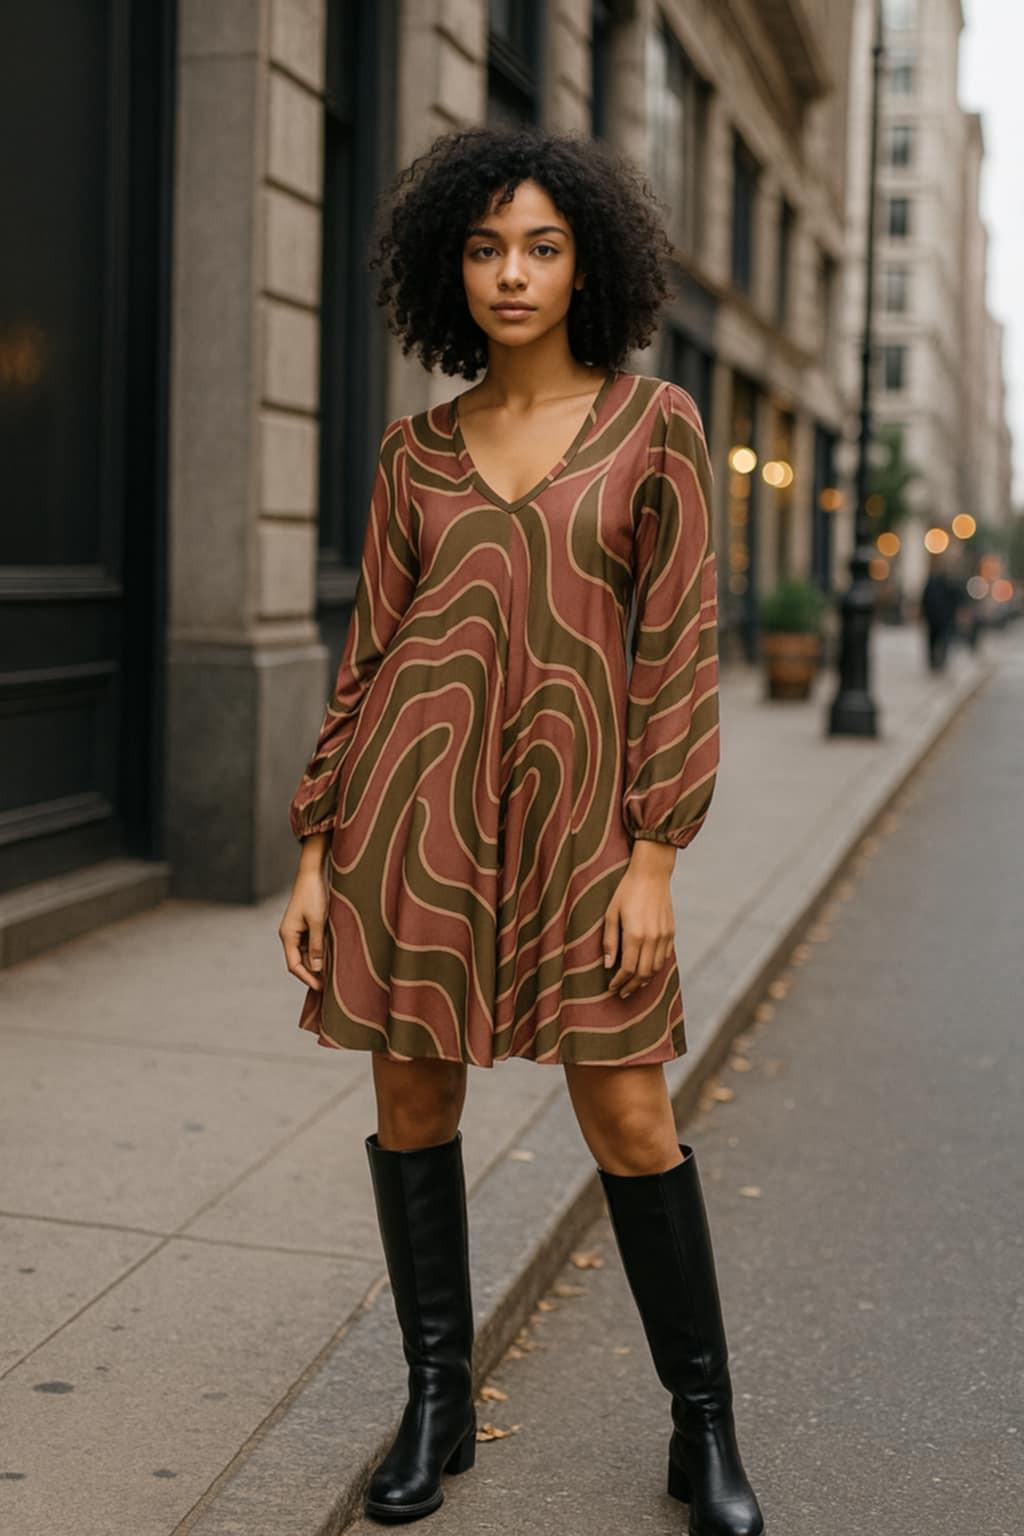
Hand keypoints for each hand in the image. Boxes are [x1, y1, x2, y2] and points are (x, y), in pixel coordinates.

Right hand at [279, 838, 328, 989]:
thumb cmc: (314, 895)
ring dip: (319, 963)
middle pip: (300, 962)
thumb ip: (317, 945)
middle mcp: (290, 935)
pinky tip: (333, 958)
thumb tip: (317, 968)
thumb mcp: (318, 921)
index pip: (294, 965)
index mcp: (287, 935)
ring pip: (308, 954)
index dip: (306, 978)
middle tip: (330, 986)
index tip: (320, 988)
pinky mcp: (307, 925)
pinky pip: (312, 944)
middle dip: (314, 974)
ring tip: (334, 974)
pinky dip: (321, 952)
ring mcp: (298, 930)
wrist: (313, 873)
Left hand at [603, 842, 676, 998]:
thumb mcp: (611, 914)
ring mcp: (664, 936)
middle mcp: (652, 938)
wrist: (651, 874)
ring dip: (644, 980)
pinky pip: (664, 957)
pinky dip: (655, 967)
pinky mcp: (671, 932)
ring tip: (633, 984)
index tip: (612, 987)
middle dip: (631, 986)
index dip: (619, 982)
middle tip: (622, 992)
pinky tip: (646, 969)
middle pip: (643, 973)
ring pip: (656, 968)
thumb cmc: (626, 892)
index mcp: (635, 934)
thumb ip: (610, 941)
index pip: (628, 969)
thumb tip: (608, 965)